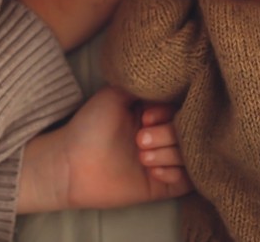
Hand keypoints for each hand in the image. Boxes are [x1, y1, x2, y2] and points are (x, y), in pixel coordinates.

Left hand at [16, 87, 190, 213]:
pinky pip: (187, 181)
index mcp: (152, 114)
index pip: (181, 109)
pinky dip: (175, 174)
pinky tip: (153, 171)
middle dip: (167, 134)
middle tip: (139, 139)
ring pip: (190, 156)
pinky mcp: (161, 185)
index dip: (168, 113)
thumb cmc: (89, 126)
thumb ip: (142, 84)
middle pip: (189, 132)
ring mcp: (162, 160)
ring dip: (169, 154)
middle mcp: (161, 136)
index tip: (145, 117)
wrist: (69, 164)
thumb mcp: (114, 95)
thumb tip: (166, 74)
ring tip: (142, 157)